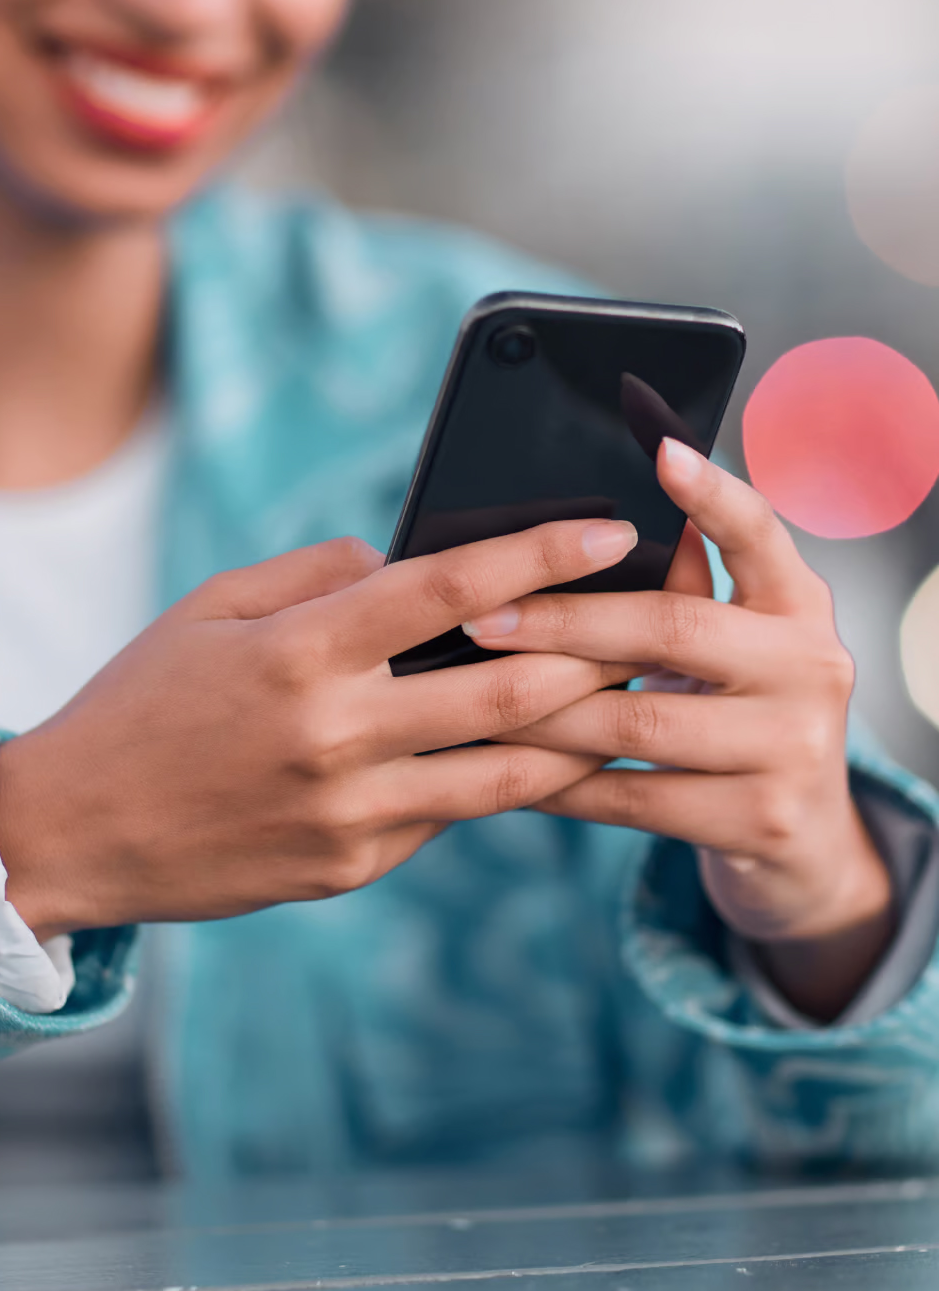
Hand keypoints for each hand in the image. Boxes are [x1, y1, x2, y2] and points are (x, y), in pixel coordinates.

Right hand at [0, 519, 640, 939]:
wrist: (73, 831)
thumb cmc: (141, 700)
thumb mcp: (211, 607)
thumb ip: (317, 575)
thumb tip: (406, 562)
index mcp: (299, 652)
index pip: (449, 589)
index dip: (542, 554)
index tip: (612, 532)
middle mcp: (335, 735)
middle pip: (509, 691)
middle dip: (595, 650)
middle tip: (647, 620)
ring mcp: (349, 814)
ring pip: (506, 771)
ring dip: (576, 731)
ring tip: (618, 693)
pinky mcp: (351, 866)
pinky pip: (448, 813)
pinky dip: (496, 777)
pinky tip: (528, 751)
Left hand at [461, 439, 893, 1020]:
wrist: (802, 841)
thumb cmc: (739, 718)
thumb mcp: (731, 650)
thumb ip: (685, 592)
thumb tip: (581, 531)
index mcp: (800, 605)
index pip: (759, 533)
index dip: (712, 492)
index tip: (661, 449)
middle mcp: (813, 666)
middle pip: (673, 626)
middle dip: (565, 621)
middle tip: (484, 619)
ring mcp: (794, 746)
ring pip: (641, 718)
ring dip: (545, 710)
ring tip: (476, 696)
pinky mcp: (762, 819)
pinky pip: (634, 796)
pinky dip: (562, 784)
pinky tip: (510, 772)